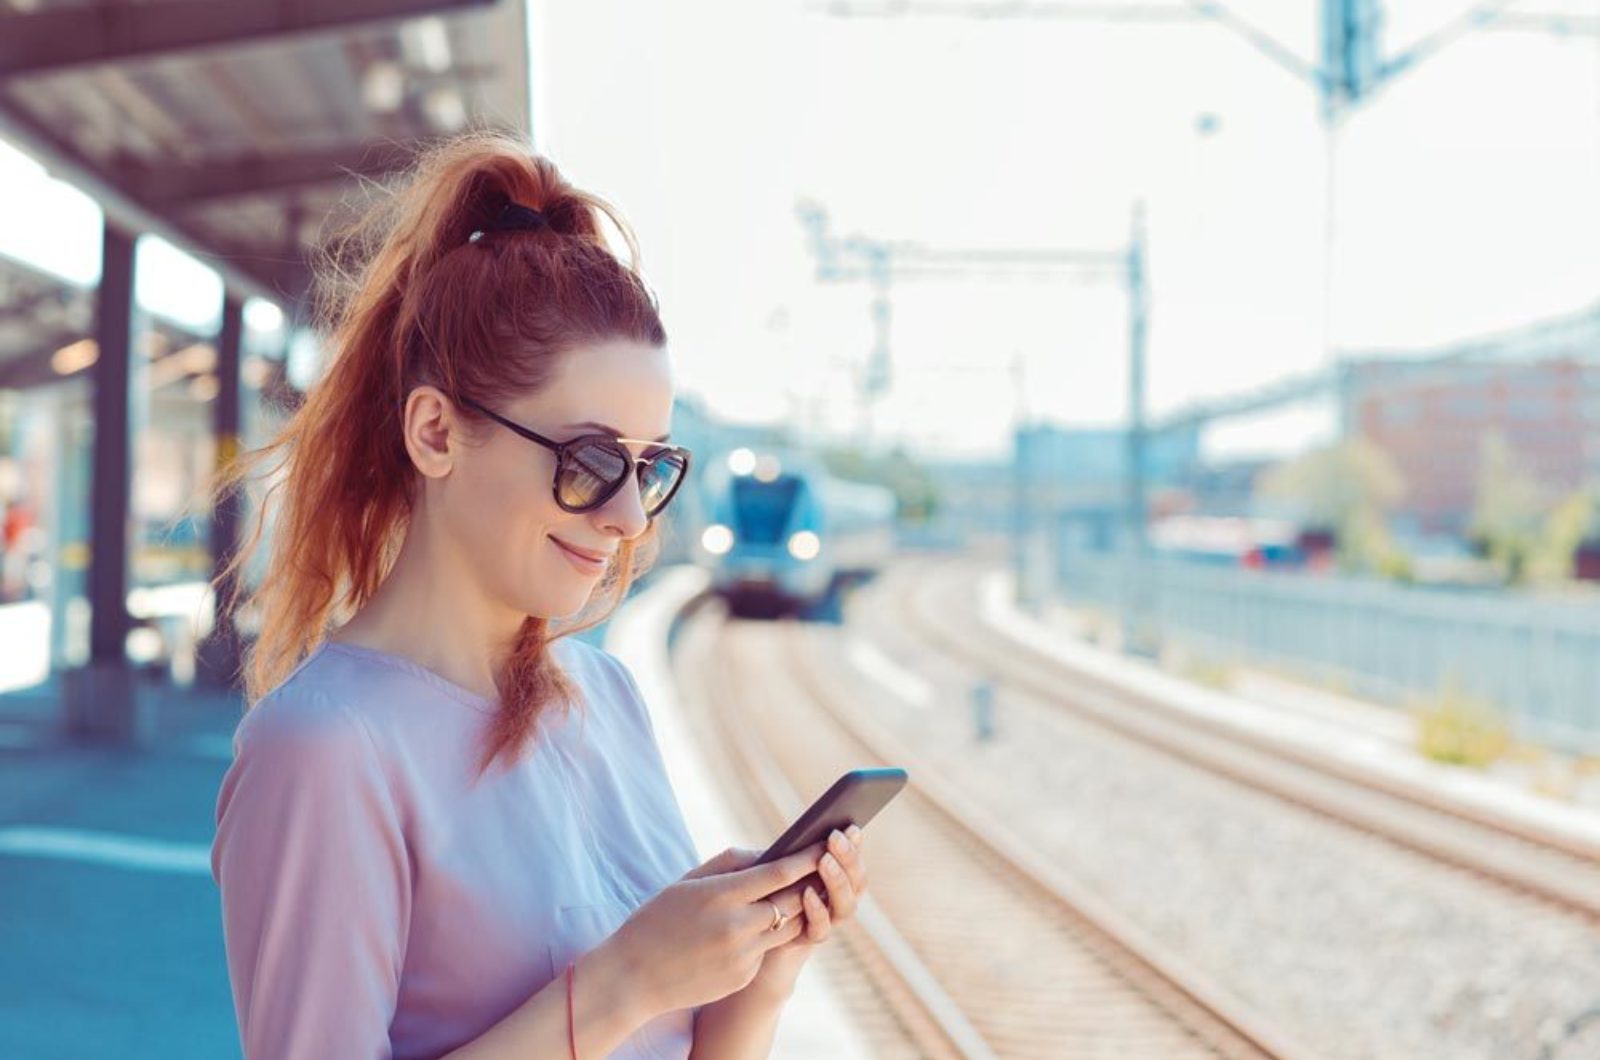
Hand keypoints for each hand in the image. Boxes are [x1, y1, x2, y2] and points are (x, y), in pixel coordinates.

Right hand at [598, 841, 826, 1014]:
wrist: (632, 976)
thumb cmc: (657, 920)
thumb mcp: (687, 881)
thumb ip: (731, 863)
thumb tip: (768, 853)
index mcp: (720, 894)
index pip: (778, 873)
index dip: (806, 858)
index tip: (824, 843)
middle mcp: (736, 926)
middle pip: (793, 900)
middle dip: (810, 883)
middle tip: (825, 867)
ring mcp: (742, 955)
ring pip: (788, 927)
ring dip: (795, 911)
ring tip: (800, 894)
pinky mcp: (743, 977)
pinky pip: (767, 951)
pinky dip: (767, 937)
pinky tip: (758, 929)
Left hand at [747, 825, 868, 997]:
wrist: (739, 942)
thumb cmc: (751, 896)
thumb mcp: (762, 869)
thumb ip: (779, 856)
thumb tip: (794, 839)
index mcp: (828, 876)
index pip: (851, 860)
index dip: (854, 845)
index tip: (850, 825)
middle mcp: (833, 899)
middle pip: (856, 880)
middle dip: (848, 858)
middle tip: (835, 837)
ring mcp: (823, 921)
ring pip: (846, 905)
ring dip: (837, 881)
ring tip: (824, 860)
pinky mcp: (806, 940)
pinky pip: (821, 929)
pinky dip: (817, 910)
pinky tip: (807, 893)